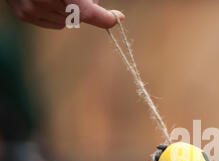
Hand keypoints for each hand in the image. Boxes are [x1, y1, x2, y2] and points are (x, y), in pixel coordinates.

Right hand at [6, 0, 124, 28]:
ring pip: (67, 22)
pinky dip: (58, 14)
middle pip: (79, 16)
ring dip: (70, 11)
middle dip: (85, 7)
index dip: (105, 17)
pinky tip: (51, 1)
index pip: (87, 12)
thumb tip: (113, 16)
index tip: (117, 18)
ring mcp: (32, 9)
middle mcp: (44, 1)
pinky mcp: (25, 15)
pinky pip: (54, 23)